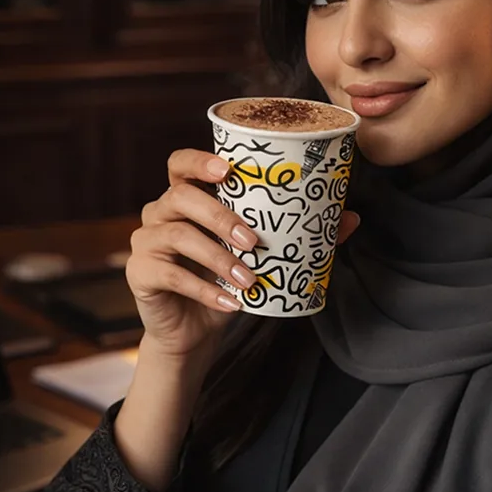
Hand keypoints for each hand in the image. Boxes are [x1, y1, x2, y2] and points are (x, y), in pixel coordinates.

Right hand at [126, 149, 360, 361]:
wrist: (195, 330)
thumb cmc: (227, 279)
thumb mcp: (262, 255)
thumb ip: (300, 233)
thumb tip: (351, 217)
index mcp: (187, 196)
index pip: (181, 163)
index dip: (200, 161)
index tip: (229, 169)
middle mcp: (160, 211)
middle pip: (181, 197)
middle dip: (219, 216)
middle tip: (254, 241)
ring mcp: (145, 240)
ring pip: (177, 236)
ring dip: (218, 258)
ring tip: (250, 279)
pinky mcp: (140, 272)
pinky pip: (169, 274)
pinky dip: (205, 290)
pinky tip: (231, 302)